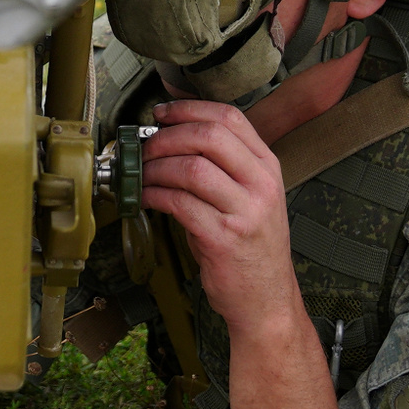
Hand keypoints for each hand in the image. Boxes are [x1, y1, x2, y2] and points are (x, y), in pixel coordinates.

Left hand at [141, 99, 298, 337]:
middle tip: (146, 146)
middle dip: (168, 137)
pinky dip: (155, 195)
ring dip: (156, 168)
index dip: (189, 109)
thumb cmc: (251, 247)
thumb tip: (171, 138)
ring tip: (141, 174)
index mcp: (268, 167)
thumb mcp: (251, 197)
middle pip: (209, 136)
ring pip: (192, 169)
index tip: (162, 113)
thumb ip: (223, 167)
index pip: (230, 118)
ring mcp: (245, 212)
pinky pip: (180, 204)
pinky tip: (145, 197)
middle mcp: (261, 185)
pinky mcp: (223, 239)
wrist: (267, 299)